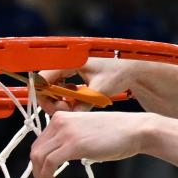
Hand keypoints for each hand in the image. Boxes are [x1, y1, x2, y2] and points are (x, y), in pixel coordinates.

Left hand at [30, 110, 150, 177]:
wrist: (135, 130)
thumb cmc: (117, 133)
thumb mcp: (86, 132)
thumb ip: (71, 139)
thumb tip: (61, 155)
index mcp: (61, 117)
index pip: (40, 142)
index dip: (39, 162)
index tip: (45, 174)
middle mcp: (59, 122)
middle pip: (35, 150)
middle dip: (37, 171)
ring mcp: (66, 133)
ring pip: (39, 158)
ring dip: (41, 177)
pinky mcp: (73, 145)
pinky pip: (50, 163)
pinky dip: (48, 177)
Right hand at [36, 58, 177, 115]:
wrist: (133, 68)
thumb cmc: (119, 74)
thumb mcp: (99, 91)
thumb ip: (82, 103)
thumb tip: (69, 116)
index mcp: (69, 60)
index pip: (43, 79)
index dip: (46, 97)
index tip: (58, 110)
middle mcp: (66, 61)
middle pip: (46, 84)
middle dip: (53, 100)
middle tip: (68, 111)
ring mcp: (69, 66)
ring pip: (54, 86)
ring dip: (60, 100)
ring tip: (76, 107)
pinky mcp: (74, 72)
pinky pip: (62, 86)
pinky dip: (67, 96)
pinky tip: (79, 101)